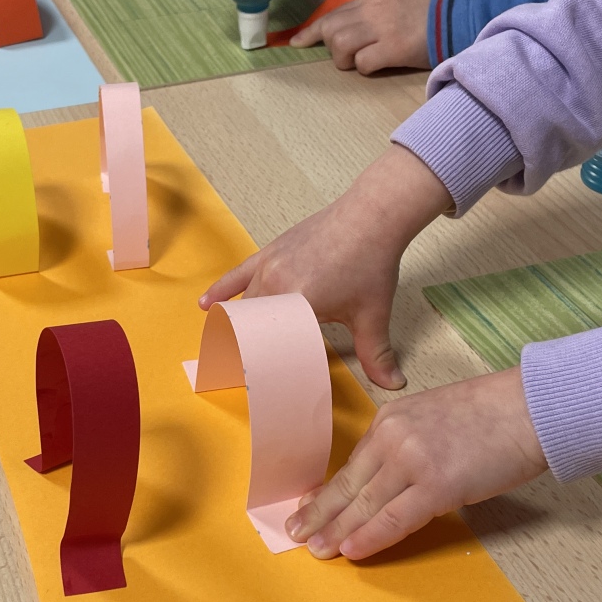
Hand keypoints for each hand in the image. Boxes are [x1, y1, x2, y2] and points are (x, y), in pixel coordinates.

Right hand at [201, 143, 454, 388]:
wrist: (372, 215)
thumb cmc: (372, 262)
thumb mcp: (373, 314)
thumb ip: (378, 353)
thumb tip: (394, 384)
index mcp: (298, 303)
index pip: (270, 344)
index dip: (261, 367)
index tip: (256, 386)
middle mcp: (276, 283)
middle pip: (250, 326)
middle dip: (244, 352)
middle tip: (241, 375)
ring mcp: (269, 265)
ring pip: (243, 304)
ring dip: (234, 327)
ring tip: (225, 350)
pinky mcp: (270, 252)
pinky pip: (238, 274)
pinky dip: (222, 290)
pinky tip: (206, 304)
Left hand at [286, 367, 546, 559]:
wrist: (532, 407)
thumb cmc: (495, 413)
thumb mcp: (435, 415)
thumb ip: (409, 442)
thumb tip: (395, 478)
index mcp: (392, 419)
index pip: (353, 463)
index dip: (330, 490)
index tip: (310, 506)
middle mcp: (394, 437)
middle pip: (348, 483)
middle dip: (320, 512)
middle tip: (297, 533)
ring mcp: (413, 461)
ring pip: (364, 504)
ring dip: (337, 531)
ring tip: (316, 550)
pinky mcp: (437, 485)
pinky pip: (394, 518)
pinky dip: (370, 536)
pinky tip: (351, 550)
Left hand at [289, 0, 433, 73]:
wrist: (455, 19)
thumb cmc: (425, 16)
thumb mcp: (392, 4)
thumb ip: (367, 15)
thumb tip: (343, 32)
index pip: (332, 15)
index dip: (312, 31)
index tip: (297, 42)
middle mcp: (372, 11)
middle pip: (330, 31)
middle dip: (330, 48)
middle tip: (345, 57)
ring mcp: (382, 29)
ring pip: (340, 46)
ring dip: (346, 61)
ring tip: (363, 61)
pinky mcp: (393, 49)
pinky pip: (363, 63)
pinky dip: (365, 68)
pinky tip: (379, 65)